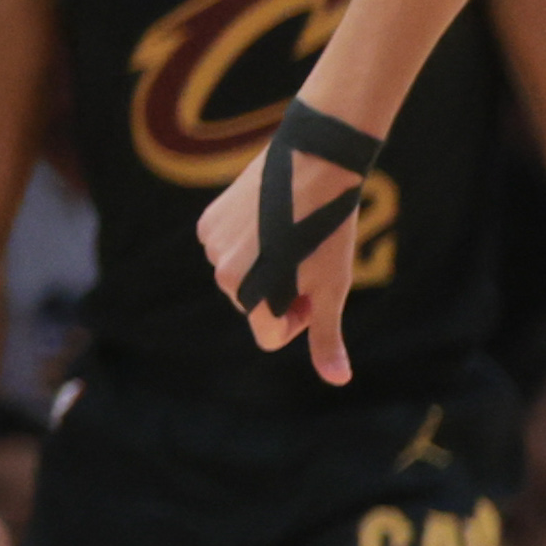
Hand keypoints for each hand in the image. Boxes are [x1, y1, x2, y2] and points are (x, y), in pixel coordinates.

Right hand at [196, 146, 363, 383]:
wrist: (314, 164)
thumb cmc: (330, 232)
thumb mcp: (333, 289)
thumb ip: (326, 337)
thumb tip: (337, 380)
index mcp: (252, 298)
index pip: (271, 334)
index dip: (299, 319)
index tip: (316, 292)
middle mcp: (222, 275)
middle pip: (256, 305)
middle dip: (283, 292)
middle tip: (309, 258)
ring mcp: (210, 246)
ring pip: (243, 276)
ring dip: (267, 266)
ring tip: (292, 235)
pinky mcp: (207, 221)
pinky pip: (230, 247)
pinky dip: (251, 241)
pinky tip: (273, 218)